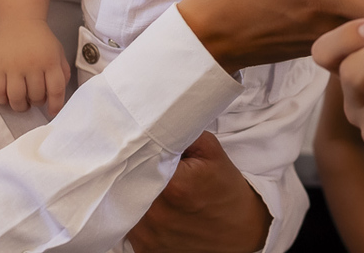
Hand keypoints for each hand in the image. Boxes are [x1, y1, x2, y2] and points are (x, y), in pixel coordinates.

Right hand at [0, 18, 70, 114]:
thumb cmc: (41, 38)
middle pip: (36, 96)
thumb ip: (62, 71)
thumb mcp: (58, 51)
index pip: (56, 90)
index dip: (56, 105)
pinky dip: (3, 100)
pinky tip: (8, 97)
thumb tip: (59, 94)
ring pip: (17, 98)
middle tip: (36, 99)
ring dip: (21, 106)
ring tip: (23, 103)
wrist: (19, 20)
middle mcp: (33, 65)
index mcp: (50, 61)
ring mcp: (13, 66)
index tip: (53, 112)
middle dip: (38, 102)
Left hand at [127, 132, 270, 252]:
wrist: (240, 230)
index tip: (143, 148)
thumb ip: (182, 133)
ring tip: (148, 187)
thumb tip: (153, 123)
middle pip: (128, 184)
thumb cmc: (225, 189)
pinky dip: (135, 217)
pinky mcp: (146, 250)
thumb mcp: (212, 151)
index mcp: (175, 186)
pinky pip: (128, 228)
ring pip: (124, 206)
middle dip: (134, 173)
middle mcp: (159, 215)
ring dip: (131, 195)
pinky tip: (152, 209)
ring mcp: (150, 236)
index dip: (140, 152)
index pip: (140, 160)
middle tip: (144, 166)